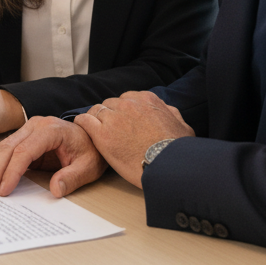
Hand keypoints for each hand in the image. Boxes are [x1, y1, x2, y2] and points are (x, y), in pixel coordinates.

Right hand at [0, 116, 106, 198]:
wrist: (92, 139)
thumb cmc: (90, 151)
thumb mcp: (88, 167)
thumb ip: (72, 178)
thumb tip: (55, 190)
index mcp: (51, 130)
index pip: (25, 151)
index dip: (12, 171)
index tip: (4, 190)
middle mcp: (36, 125)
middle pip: (9, 147)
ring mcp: (29, 129)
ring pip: (4, 146)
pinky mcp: (25, 137)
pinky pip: (7, 149)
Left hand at [74, 91, 193, 188]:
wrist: (168, 165)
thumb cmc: (177, 150)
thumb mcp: (183, 126)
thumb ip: (171, 114)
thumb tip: (167, 111)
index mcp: (146, 99)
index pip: (126, 99)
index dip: (122, 111)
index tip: (122, 121)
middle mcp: (129, 104)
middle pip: (110, 104)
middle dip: (109, 115)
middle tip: (109, 129)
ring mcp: (114, 118)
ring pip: (97, 111)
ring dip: (96, 120)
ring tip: (95, 130)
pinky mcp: (102, 134)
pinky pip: (85, 121)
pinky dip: (83, 123)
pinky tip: (83, 128)